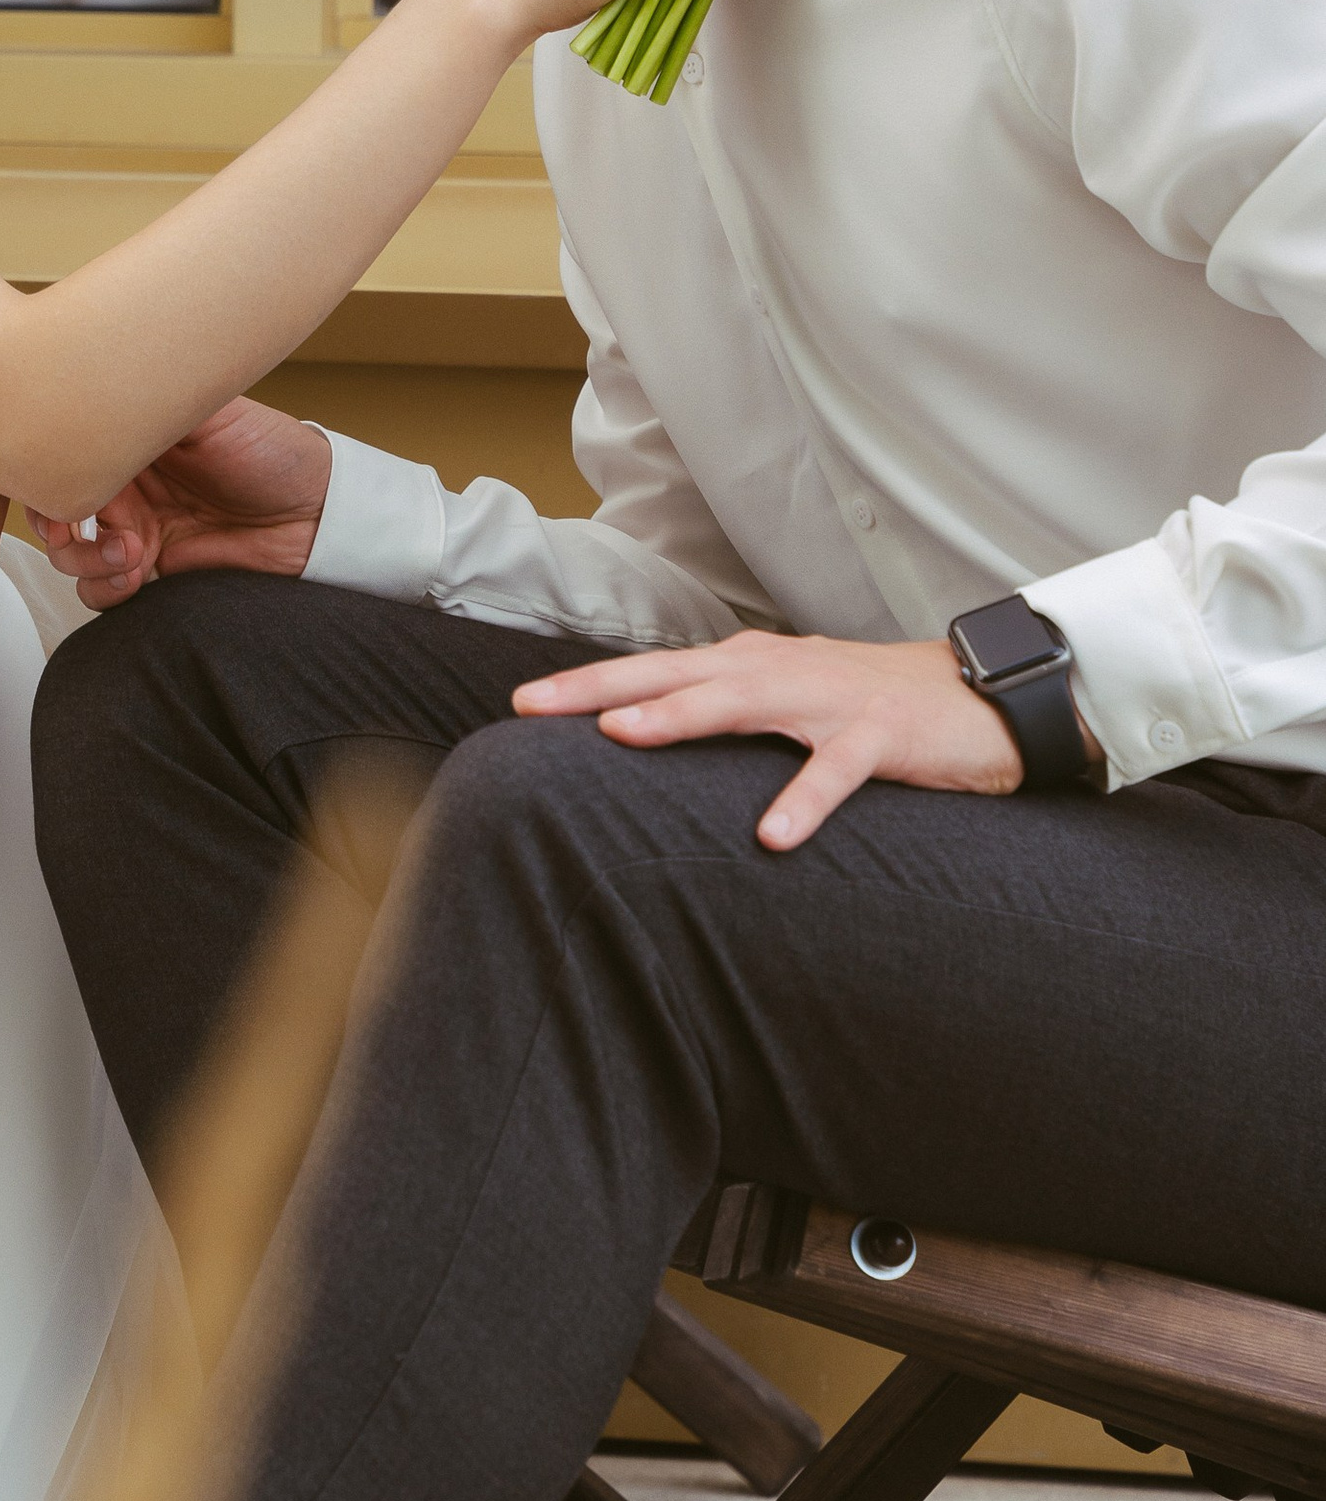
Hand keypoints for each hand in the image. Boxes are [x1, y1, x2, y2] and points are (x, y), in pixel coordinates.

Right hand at [31, 399, 331, 608]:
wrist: (318, 517)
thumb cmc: (272, 452)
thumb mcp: (210, 411)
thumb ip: (153, 400)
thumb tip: (96, 382)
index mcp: (131, 435)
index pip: (64, 451)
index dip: (47, 475)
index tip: (56, 493)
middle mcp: (124, 480)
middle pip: (54, 506)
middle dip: (56, 526)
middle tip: (75, 534)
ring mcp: (134, 527)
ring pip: (71, 554)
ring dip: (87, 561)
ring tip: (131, 554)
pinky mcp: (151, 569)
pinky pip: (101, 589)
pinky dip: (106, 589)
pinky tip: (137, 577)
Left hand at [510, 629, 1054, 848]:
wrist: (979, 694)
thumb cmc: (870, 703)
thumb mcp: (787, 699)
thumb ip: (724, 710)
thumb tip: (648, 731)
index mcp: (749, 665)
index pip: (653, 671)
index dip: (587, 683)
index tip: (521, 702)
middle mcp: (776, 671)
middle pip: (674, 676)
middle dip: (600, 689)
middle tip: (534, 705)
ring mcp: (827, 700)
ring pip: (742, 704)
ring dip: (680, 718)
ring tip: (621, 736)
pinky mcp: (880, 736)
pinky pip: (836, 770)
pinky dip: (804, 798)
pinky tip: (772, 835)